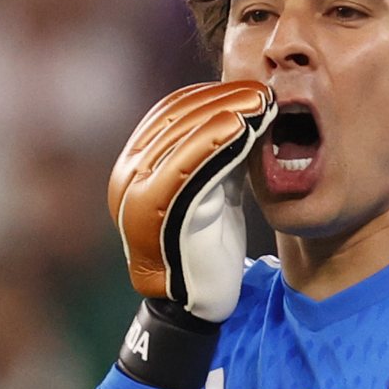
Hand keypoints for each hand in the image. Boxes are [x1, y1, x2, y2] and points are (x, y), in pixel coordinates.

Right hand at [108, 81, 274, 323]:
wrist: (197, 301)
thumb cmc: (207, 244)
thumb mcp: (208, 187)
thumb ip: (211, 152)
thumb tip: (236, 107)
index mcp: (133, 167)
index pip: (168, 113)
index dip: (210, 94)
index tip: (249, 88)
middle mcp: (126, 177)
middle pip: (174, 119)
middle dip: (223, 100)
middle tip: (262, 91)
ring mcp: (136, 195)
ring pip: (182, 137)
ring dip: (226, 114)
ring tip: (261, 104)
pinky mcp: (157, 212)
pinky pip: (189, 165)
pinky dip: (218, 141)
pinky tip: (245, 128)